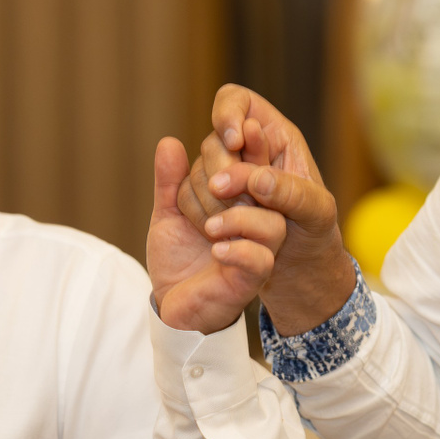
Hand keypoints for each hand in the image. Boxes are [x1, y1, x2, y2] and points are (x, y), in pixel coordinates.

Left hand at [148, 135, 288, 333]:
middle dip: (236, 180)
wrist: (172, 303)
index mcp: (241, 201)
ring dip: (239, 219)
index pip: (251, 166)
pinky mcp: (252, 277)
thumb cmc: (178, 256)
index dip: (243, 147)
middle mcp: (256, 221)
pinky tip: (216, 250)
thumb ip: (170, 182)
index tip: (226, 135)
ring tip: (209, 227)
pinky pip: (260, 260)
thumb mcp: (168, 214)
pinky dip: (238, 252)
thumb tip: (169, 142)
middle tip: (211, 183)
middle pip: (265, 190)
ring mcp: (258, 249)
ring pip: (271, 224)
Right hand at [176, 84, 323, 225]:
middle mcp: (243, 151)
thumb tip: (258, 179)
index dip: (228, 113)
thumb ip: (293, 193)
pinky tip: (223, 231)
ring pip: (197, 170)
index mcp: (274, 136)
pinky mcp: (205, 201)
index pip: (237, 101)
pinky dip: (199, 212)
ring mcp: (221, 175)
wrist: (298, 265)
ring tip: (245, 221)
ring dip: (215, 198)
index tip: (236, 141)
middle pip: (213, 141)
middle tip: (244, 200)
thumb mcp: (317, 211)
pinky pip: (185, 196)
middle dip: (224, 170)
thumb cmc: (315, 229)